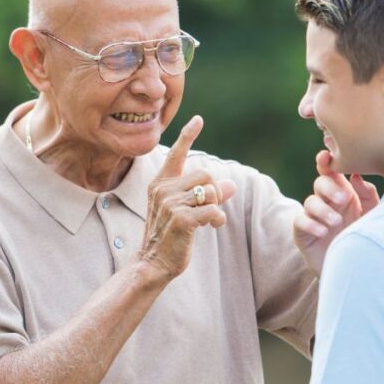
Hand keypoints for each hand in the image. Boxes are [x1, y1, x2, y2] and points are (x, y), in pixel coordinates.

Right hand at [139, 116, 236, 281]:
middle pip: (206, 174)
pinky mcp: (182, 219)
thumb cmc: (169, 237)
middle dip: (214, 191)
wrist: (152, 263)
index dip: (188, 136)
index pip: (176, 154)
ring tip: (210, 220)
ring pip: (211, 191)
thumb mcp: (186, 211)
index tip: (198, 120)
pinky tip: (212, 226)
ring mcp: (171, 203)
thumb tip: (231, 185)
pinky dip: (218, 218)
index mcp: (160, 183)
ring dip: (216, 206)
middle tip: (210, 209)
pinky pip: (213, 209)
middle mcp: (163, 189)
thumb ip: (205, 195)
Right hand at [293, 150, 378, 274]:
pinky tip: (323, 232)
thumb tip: (356, 176)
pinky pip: (300, 221)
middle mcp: (326, 202)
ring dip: (323, 210)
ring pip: (310, 202)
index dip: (326, 162)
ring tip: (336, 222)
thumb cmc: (363, 237)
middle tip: (343, 199)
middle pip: (320, 183)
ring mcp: (313, 217)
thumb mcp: (372, 215)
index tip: (326, 156)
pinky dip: (311, 224)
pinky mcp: (302, 233)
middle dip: (329, 187)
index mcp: (342, 192)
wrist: (354, 270)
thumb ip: (368, 195)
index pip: (331, 172)